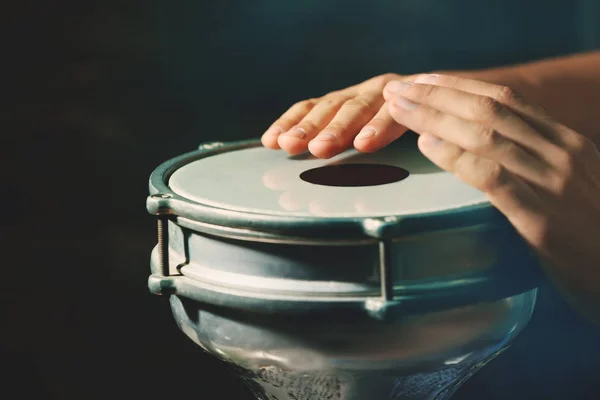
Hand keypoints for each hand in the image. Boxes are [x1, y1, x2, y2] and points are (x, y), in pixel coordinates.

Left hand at [261, 73, 410, 157]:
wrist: (453, 99)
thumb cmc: (403, 123)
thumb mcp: (367, 131)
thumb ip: (341, 142)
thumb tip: (305, 160)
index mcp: (349, 99)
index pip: (312, 105)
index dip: (291, 120)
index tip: (271, 141)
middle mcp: (365, 91)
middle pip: (332, 106)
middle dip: (309, 126)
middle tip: (291, 144)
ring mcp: (390, 91)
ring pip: (360, 107)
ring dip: (339, 128)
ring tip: (322, 148)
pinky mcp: (416, 97)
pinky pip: (397, 113)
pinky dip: (380, 128)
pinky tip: (367, 144)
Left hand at [384, 74, 599, 322]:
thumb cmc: (592, 232)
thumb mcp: (569, 184)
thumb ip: (534, 161)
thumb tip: (482, 148)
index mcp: (565, 142)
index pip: (506, 100)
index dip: (460, 86)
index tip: (425, 79)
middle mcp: (561, 153)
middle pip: (489, 109)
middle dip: (438, 95)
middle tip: (399, 88)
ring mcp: (554, 183)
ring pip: (486, 135)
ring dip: (436, 118)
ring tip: (399, 111)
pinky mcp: (544, 219)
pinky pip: (492, 177)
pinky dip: (456, 157)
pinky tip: (427, 146)